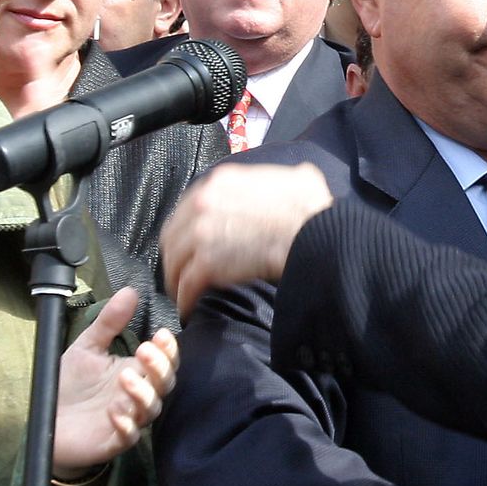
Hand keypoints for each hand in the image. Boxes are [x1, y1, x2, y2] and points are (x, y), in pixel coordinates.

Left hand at [51, 288, 179, 479]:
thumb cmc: (71, 385)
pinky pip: (128, 436)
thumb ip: (109, 322)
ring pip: (150, 409)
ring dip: (143, 393)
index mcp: (137, 372)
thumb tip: (130, 291)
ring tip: (126, 378)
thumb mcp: (87, 347)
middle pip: (164, 383)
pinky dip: (125, 424)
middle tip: (145, 350)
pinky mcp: (114, 441)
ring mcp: (129, 419)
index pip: (164, 360)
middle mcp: (138, 395)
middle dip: (160, 367)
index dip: (168, 349)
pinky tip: (114, 412)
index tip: (160, 334)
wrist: (48, 421)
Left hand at [160, 163, 333, 315]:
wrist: (312, 231)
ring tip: (183, 292)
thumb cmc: (310, 207)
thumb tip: (293, 181)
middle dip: (176, 254)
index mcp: (221, 182)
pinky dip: (185, 298)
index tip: (190, 242)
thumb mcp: (293, 178)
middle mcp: (204, 203)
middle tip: (182, 269)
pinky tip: (189, 307)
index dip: (186, 229)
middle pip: (173, 234)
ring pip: (175, 260)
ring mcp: (202, 234)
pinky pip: (187, 284)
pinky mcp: (209, 263)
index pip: (187, 207)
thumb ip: (278, 180)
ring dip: (177, 278)